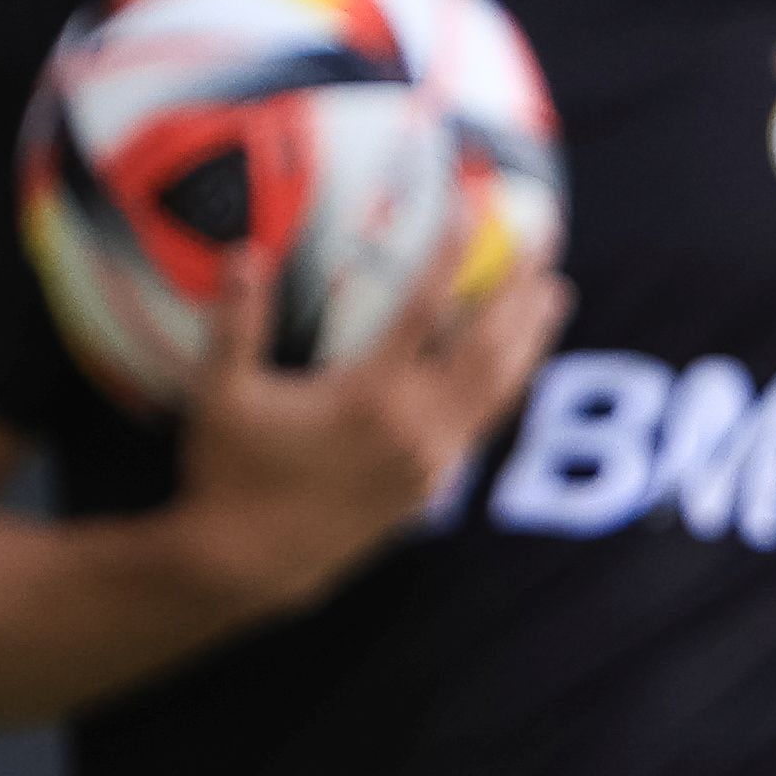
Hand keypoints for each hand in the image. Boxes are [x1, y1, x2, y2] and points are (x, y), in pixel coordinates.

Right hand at [166, 259, 568, 620]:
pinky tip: (514, 363)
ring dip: (530, 339)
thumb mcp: (220, 394)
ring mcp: (432, 461)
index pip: (425, 310)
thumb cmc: (227, 473)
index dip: (451, 256)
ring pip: (498, 390)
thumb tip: (243, 251)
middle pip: (489, 348)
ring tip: (554, 294)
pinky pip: (482, 425)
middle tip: (545, 243)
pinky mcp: (433, 486)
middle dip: (520, 292)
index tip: (470, 211)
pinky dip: (505, 386)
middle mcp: (415, 428)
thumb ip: (237, 322)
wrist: (247, 564)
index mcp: (370, 397)